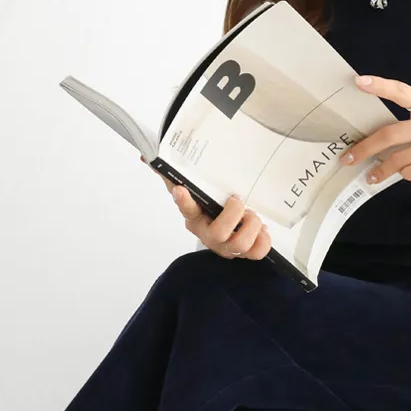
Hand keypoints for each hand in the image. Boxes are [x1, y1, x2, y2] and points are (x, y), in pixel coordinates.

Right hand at [140, 155, 271, 259]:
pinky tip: (262, 228)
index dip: (183, 201)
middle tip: (238, 201)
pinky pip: (257, 253)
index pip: (186, 209)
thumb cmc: (210, 205)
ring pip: (240, 245)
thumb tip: (146, 157)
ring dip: (251, 226)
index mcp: (194, 218)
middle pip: (218, 233)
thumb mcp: (195, 187)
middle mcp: (209, 235)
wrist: (227, 225)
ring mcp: (227, 246)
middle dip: (233, 215)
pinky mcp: (245, 252)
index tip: (181, 189)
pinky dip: (263, 240)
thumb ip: (173, 172)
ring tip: (252, 215)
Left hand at [343, 75, 410, 195]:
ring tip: (372, 175)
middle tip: (348, 158)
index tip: (359, 82)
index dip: (381, 86)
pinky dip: (402, 175)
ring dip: (381, 169)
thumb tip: (369, 134)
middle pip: (391, 134)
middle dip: (366, 148)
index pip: (402, 92)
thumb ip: (408, 123)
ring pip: (398, 158)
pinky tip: (401, 175)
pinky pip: (410, 172)